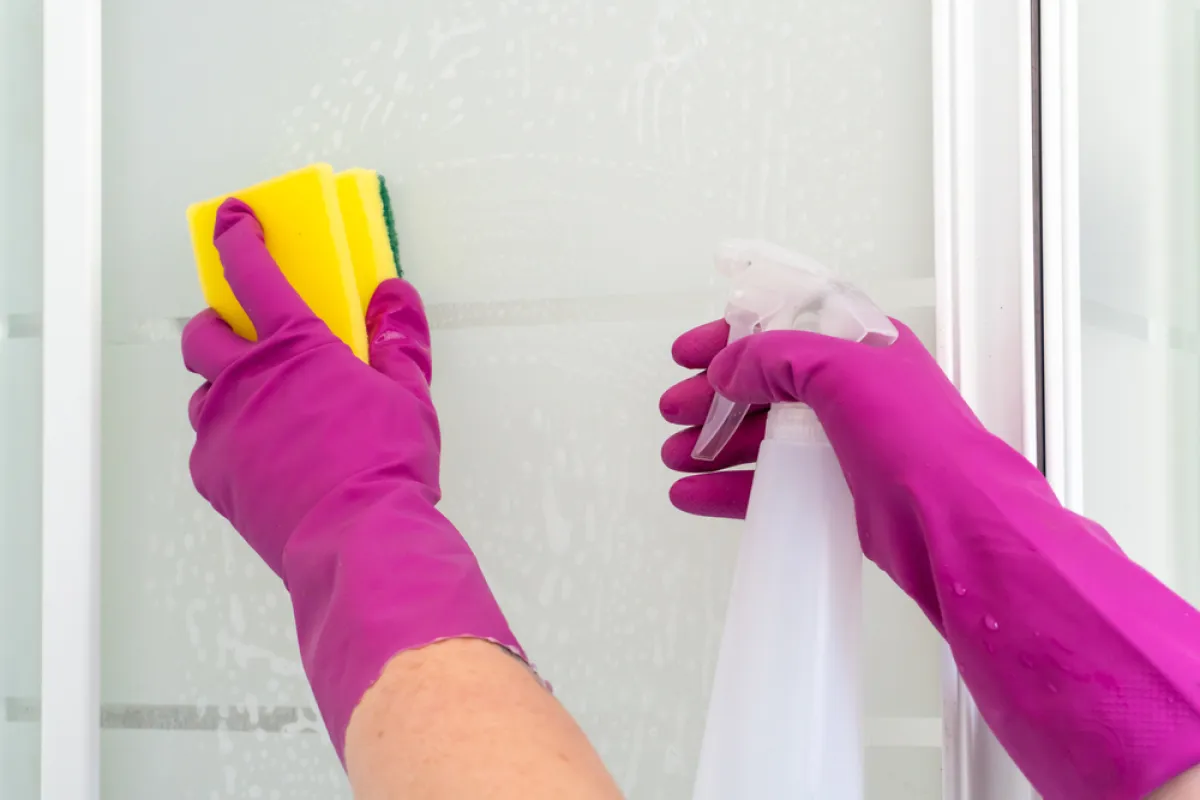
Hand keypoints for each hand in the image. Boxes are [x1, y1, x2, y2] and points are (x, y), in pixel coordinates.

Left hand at [182, 198, 524, 758]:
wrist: (357, 540)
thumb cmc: (384, 467)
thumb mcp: (408, 395)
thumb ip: (398, 341)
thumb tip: (395, 301)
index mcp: (296, 346)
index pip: (254, 273)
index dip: (239, 237)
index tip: (234, 219)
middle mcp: (247, 380)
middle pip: (204, 332)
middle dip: (219, 323)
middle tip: (247, 332)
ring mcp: (224, 429)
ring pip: (202, 391)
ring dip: (224, 385)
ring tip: (263, 403)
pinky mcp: (215, 475)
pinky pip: (209, 443)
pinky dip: (230, 437)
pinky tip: (266, 453)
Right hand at [659, 319, 1057, 592]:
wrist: (951, 523)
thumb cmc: (919, 440)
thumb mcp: (840, 369)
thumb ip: (776, 356)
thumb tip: (731, 368)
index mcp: (861, 346)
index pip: (783, 325)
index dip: (732, 335)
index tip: (691, 353)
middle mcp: (853, 390)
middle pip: (763, 384)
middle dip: (713, 396)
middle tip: (676, 410)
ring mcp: (845, 441)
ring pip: (762, 436)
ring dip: (714, 443)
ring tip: (678, 455)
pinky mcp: (836, 490)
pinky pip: (769, 483)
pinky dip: (728, 488)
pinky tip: (695, 493)